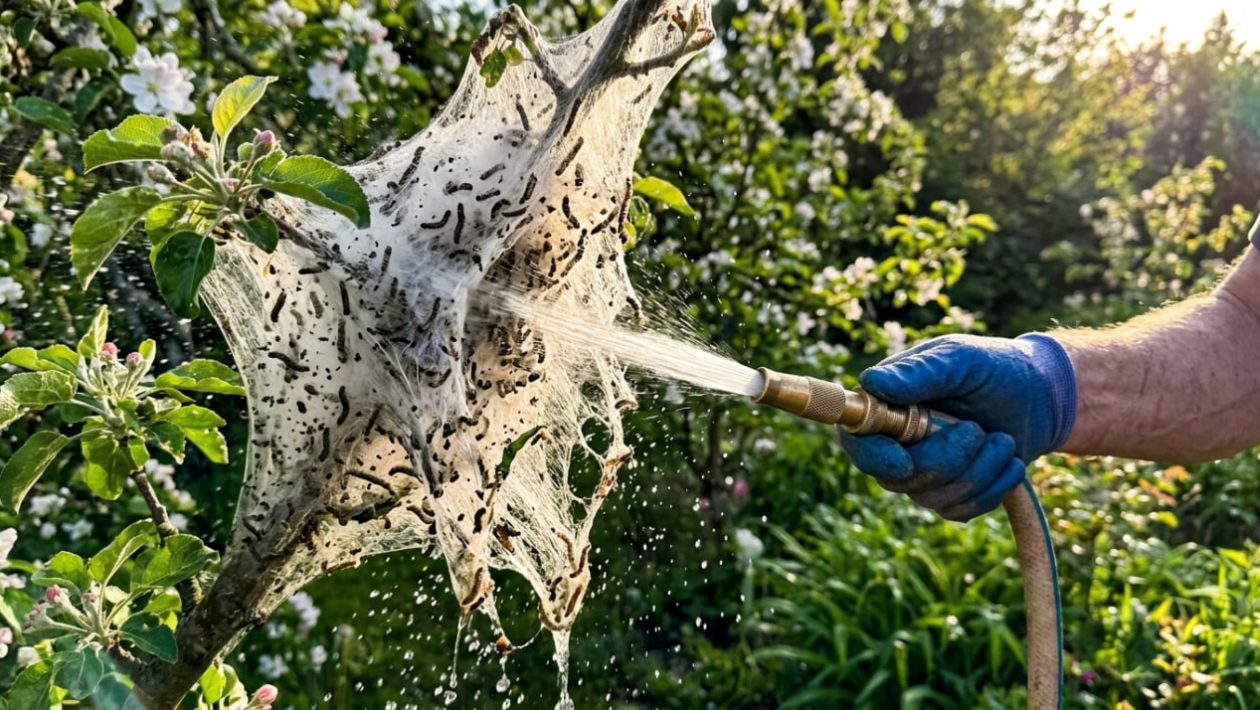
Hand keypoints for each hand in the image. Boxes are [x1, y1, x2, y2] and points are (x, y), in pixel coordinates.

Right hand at [838, 334, 1075, 520]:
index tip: (904, 460)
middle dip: (946, 460)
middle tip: (978, 430)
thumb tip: (871, 382)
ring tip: (1003, 440)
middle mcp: (894, 443)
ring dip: (977, 471)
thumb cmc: (994, 368)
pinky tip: (1008, 462)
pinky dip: (991, 488)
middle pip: (897, 477)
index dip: (873, 456)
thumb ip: (919, 372)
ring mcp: (920, 473)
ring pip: (931, 496)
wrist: (1040, 397)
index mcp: (885, 406)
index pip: (855, 441)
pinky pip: (958, 510)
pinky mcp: (948, 495)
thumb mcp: (961, 359)